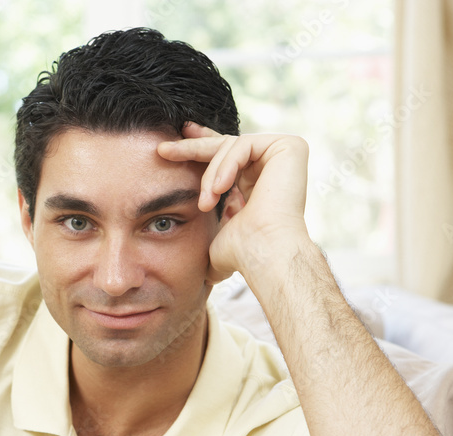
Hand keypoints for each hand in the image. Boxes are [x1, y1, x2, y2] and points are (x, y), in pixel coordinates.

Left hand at [157, 123, 310, 283]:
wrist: (264, 253)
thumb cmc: (243, 253)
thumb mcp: (215, 236)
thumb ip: (209, 232)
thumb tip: (201, 273)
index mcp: (257, 181)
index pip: (226, 155)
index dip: (198, 148)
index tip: (169, 148)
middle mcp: (273, 164)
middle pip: (225, 144)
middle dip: (191, 146)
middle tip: (163, 149)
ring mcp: (283, 154)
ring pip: (230, 147)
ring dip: (210, 175)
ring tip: (205, 203)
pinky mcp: (289, 147)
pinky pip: (243, 145)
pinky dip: (226, 166)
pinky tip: (219, 190)